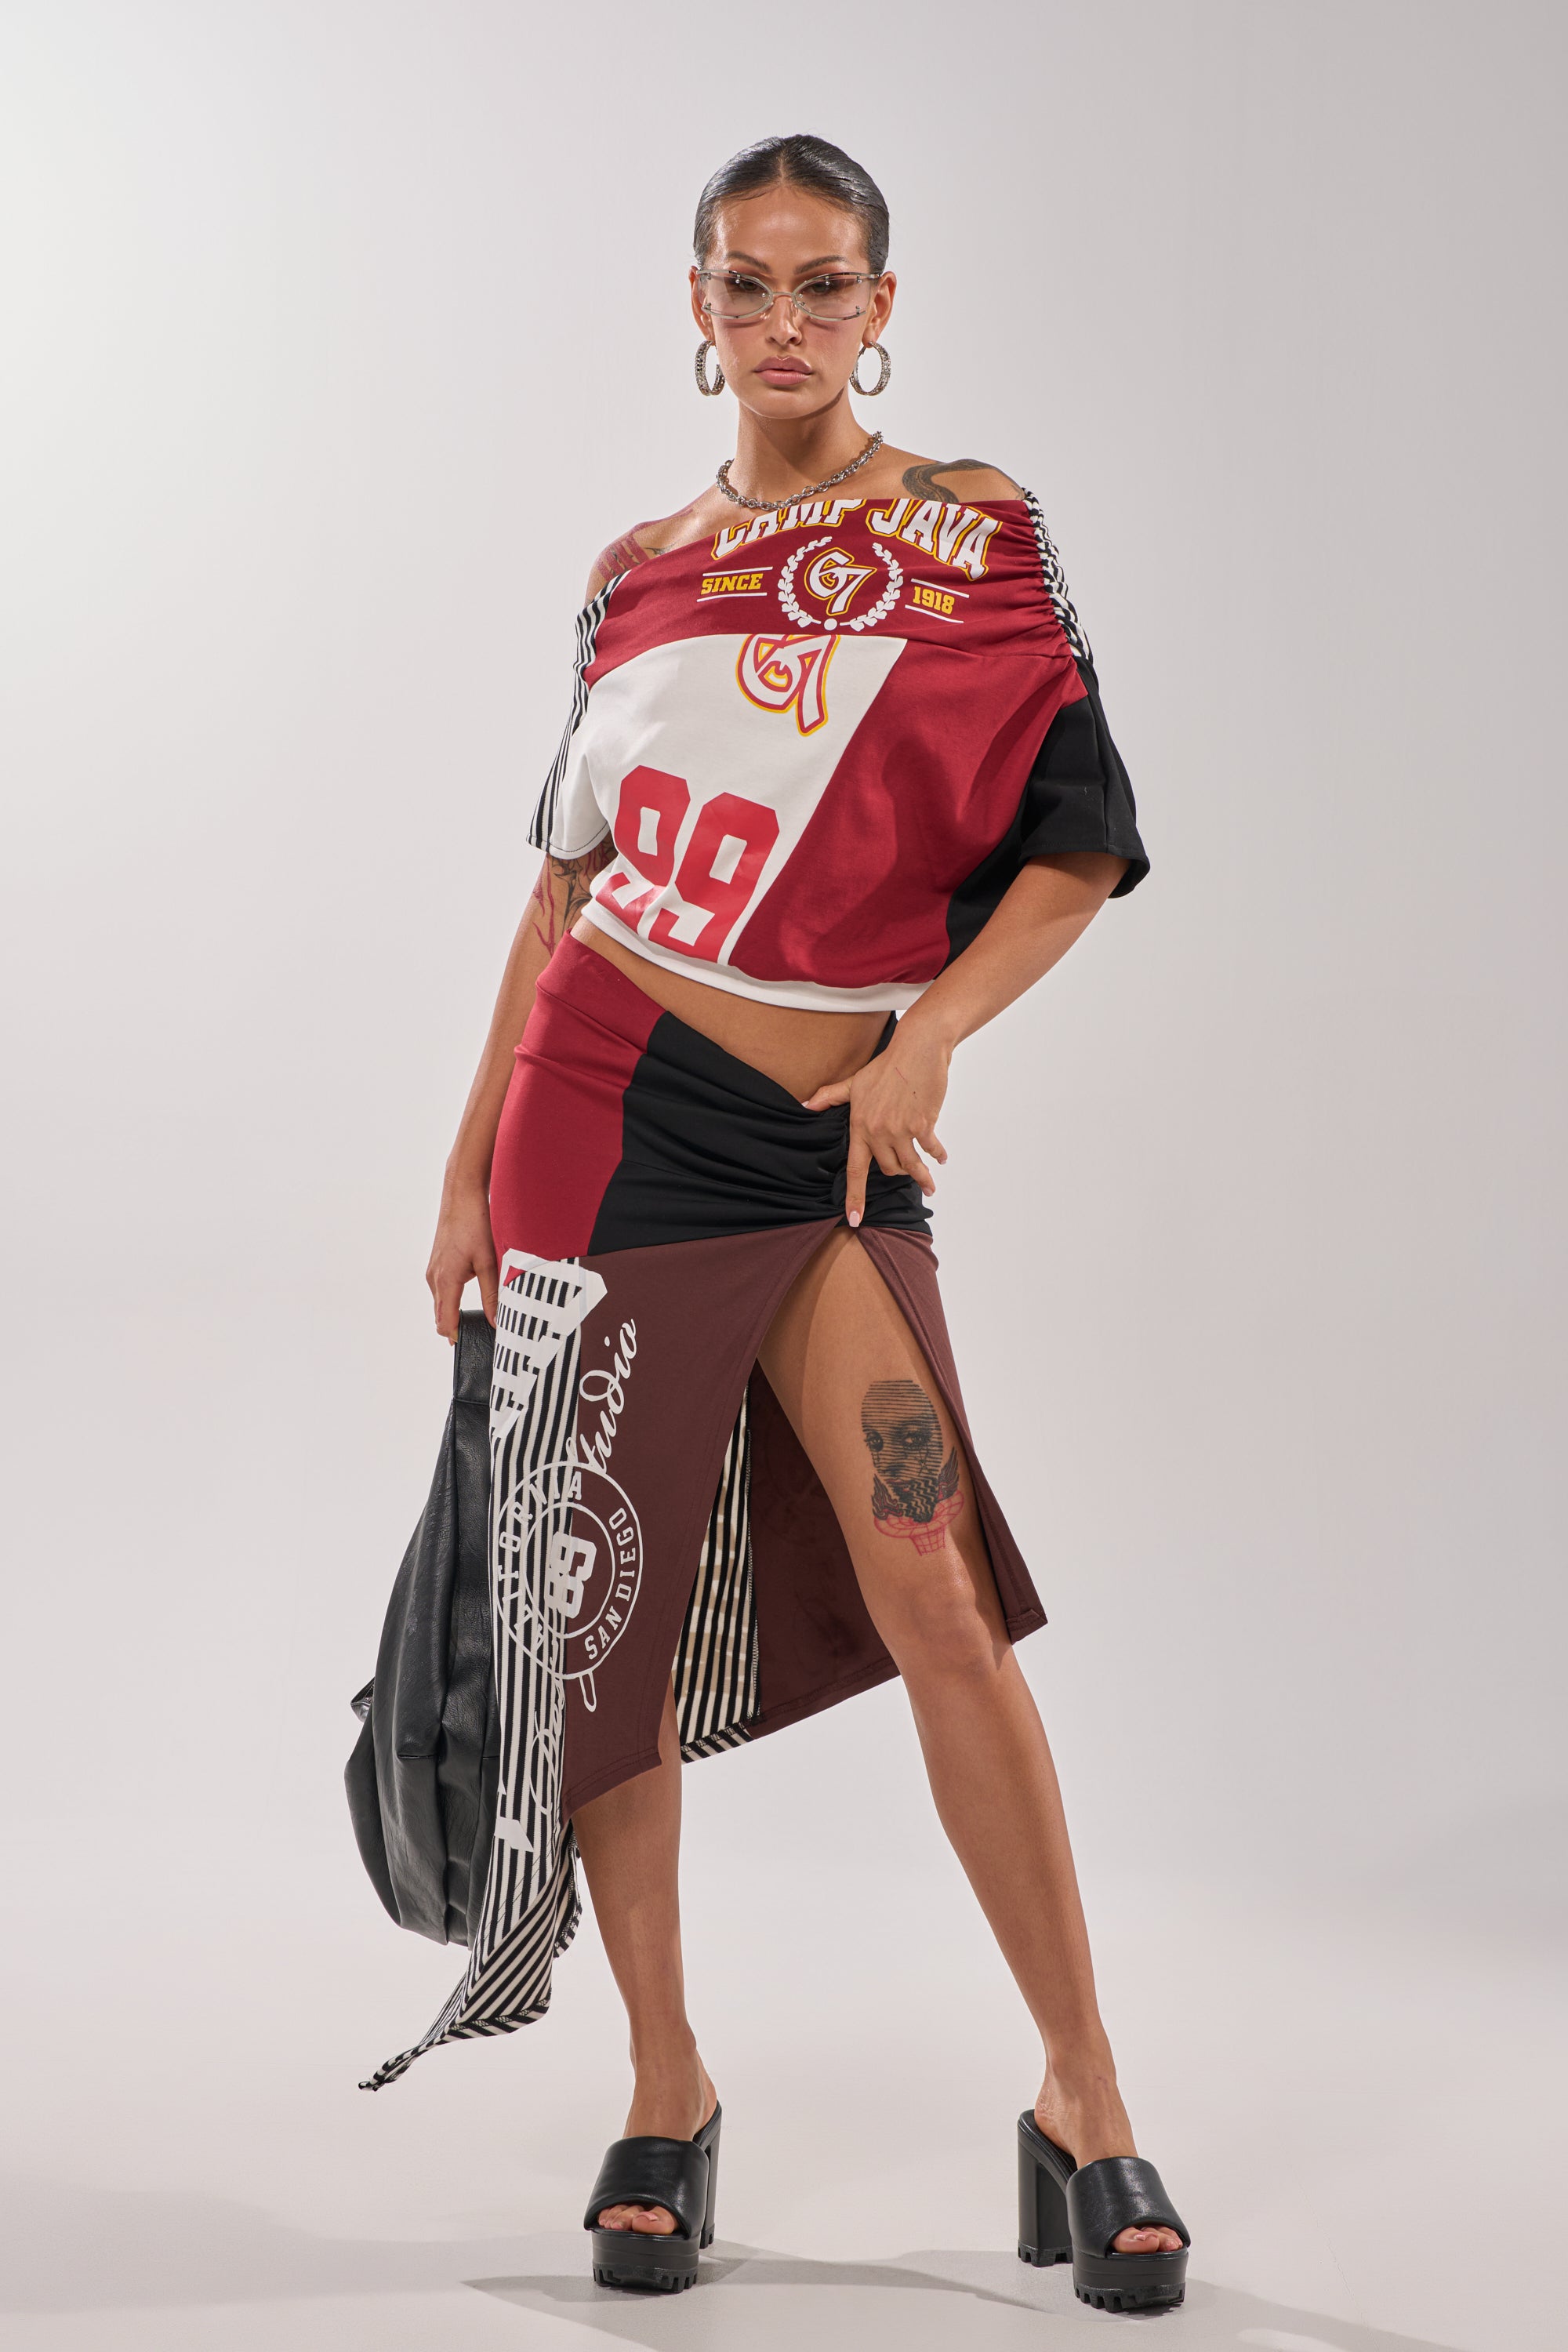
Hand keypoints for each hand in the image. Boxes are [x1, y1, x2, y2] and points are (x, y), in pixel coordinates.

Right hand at [426, 1168, 498, 1340]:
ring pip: (441, 1303)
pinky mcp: (437, 1262)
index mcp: (446, 1281)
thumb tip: (497, 1321)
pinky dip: (452, 1299)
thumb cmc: (475, 1224)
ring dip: (454, 1313)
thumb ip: (493, 1294)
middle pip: (441, 1316)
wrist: (462, 1195)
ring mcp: (433, 1270)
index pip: (445, 1323)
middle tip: (479, 1336)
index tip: (472, 1346)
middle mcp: (434, 1278)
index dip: (457, 1337)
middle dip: (457, 1328)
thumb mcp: (490, 1261)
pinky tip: (470, 1296)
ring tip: (478, 1319)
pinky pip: (442, 1290)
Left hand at [803, 1023, 950, 1226]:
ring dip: (921, 1177)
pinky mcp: (923, 1124)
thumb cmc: (885, 1065)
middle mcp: (879, 1132)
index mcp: (860, 1126)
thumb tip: (805, 1104)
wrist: (917, 1049)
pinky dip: (937, 1156)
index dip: (854, 1197)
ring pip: (909, 1166)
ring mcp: (901, 1130)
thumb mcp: (855, 1082)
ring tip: (929, 1186)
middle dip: (895, 1171)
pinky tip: (941, 1159)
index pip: (854, 1169)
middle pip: (887, 1168)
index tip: (854, 1220)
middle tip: (902, 1170)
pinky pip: (930, 1149)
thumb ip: (831, 1096)